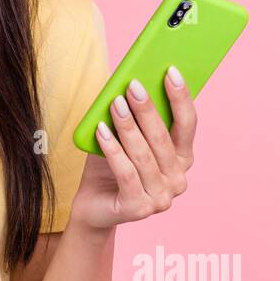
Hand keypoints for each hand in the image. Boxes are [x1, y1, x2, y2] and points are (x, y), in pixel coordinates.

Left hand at [69, 66, 196, 230]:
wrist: (92, 205)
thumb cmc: (110, 165)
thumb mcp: (125, 137)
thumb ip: (135, 116)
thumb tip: (134, 81)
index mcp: (182, 159)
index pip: (188, 124)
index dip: (181, 97)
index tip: (171, 71)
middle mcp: (178, 180)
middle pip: (163, 138)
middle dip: (147, 109)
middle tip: (133, 85)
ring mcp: (161, 198)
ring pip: (143, 155)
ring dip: (128, 126)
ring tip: (115, 104)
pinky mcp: (139, 209)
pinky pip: (126, 173)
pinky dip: (112, 150)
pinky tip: (101, 131)